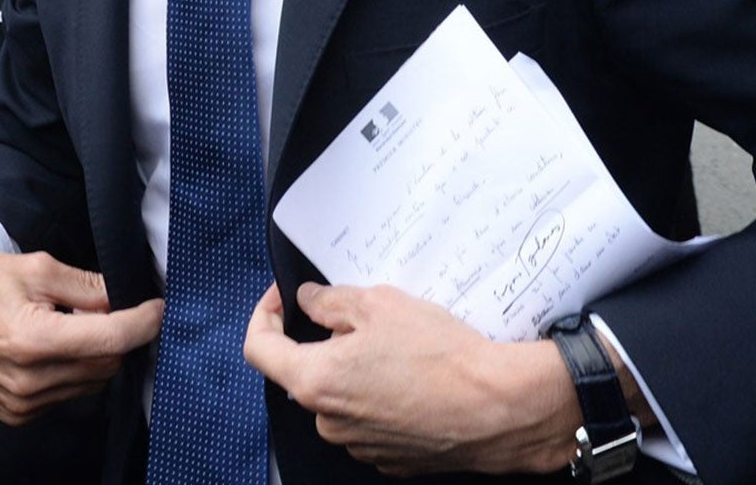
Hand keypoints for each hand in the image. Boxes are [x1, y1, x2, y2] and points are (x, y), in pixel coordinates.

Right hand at [0, 251, 161, 425]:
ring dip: (93, 354)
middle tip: (93, 305)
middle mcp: (28, 381)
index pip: (111, 339)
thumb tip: (123, 299)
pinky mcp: (17, 414)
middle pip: (106, 363)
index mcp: (33, 339)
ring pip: (92, 382)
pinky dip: (73, 370)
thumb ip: (85, 286)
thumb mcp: (36, 267)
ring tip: (65, 323)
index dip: (143, 322)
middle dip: (114, 333)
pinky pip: (68, 394)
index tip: (158, 308)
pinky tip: (51, 346)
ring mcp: (22, 403)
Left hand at [242, 281, 581, 475]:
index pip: (259, 348)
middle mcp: (329, 422)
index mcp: (314, 381)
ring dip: (358, 370)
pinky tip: (415, 379)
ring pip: (342, 395)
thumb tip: (308, 301)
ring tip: (401, 348)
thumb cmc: (439, 355)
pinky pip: (371, 419)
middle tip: (367, 317)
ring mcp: (359, 445)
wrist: (497, 408)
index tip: (284, 297)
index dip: (265, 314)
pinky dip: (382, 396)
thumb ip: (330, 301)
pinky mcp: (390, 459)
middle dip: (328, 341)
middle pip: (308, 371)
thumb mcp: (379, 303)